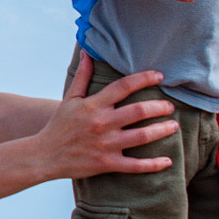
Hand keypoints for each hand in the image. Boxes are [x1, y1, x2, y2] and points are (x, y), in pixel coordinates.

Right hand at [37, 54, 177, 177]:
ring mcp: (106, 145)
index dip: (144, 78)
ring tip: (174, 125)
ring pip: (142, 137)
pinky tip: (168, 161)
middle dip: (159, 106)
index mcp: (95, 105)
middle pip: (139, 111)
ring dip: (162, 130)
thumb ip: (82, 76)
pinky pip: (135, 166)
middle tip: (170, 106)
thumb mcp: (70, 99)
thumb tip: (87, 52)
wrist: (44, 155)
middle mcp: (102, 123)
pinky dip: (153, 165)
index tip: (160, 76)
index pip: (124, 86)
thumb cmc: (59, 126)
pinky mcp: (107, 164)